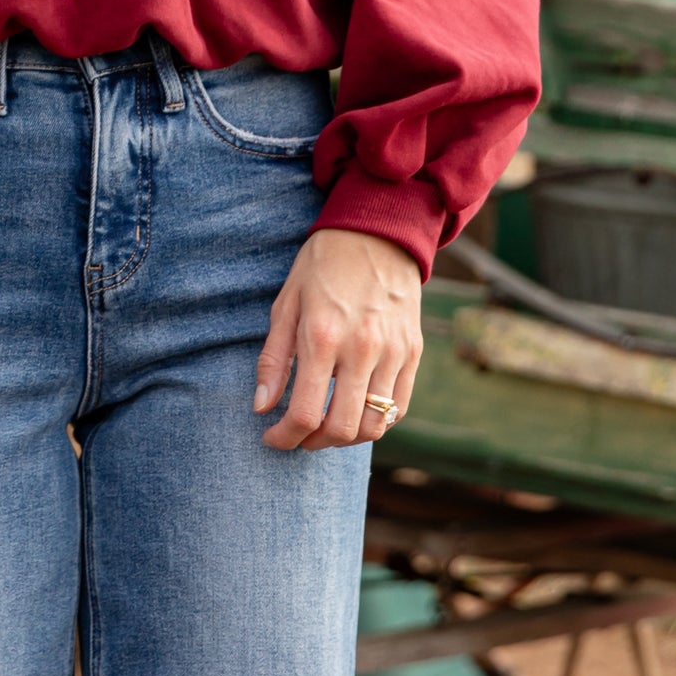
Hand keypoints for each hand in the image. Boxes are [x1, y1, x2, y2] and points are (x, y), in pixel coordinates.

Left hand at [253, 228, 421, 450]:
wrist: (377, 231)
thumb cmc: (322, 265)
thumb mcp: (286, 303)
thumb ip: (273, 359)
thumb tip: (262, 407)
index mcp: (322, 336)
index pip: (304, 413)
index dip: (284, 437)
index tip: (272, 438)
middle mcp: (361, 349)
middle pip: (341, 430)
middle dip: (313, 443)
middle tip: (298, 435)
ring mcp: (393, 353)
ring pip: (373, 426)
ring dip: (346, 438)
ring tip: (326, 425)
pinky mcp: (414, 353)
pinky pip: (398, 408)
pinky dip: (376, 421)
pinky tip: (355, 409)